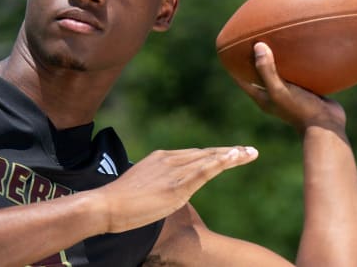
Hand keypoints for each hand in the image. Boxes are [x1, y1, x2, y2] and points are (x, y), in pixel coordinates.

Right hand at [93, 146, 257, 232]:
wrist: (106, 205)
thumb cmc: (119, 203)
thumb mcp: (142, 190)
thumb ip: (157, 186)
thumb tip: (163, 193)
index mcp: (161, 159)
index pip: (194, 156)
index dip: (214, 155)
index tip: (230, 154)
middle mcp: (169, 159)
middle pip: (205, 154)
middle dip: (228, 152)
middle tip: (248, 151)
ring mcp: (174, 170)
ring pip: (209, 159)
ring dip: (232, 155)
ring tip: (250, 153)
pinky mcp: (177, 184)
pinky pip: (205, 170)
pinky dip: (222, 162)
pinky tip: (236, 157)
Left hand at [235, 42, 345, 133]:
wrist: (327, 124)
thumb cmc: (299, 109)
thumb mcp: (279, 90)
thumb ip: (267, 70)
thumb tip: (258, 46)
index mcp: (263, 97)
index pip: (242, 79)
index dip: (235, 66)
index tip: (230, 50)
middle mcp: (274, 94)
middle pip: (260, 73)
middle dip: (257, 59)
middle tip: (254, 38)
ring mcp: (290, 92)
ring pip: (281, 72)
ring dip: (278, 59)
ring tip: (277, 39)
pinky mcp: (306, 90)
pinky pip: (299, 73)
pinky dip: (298, 62)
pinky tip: (302, 48)